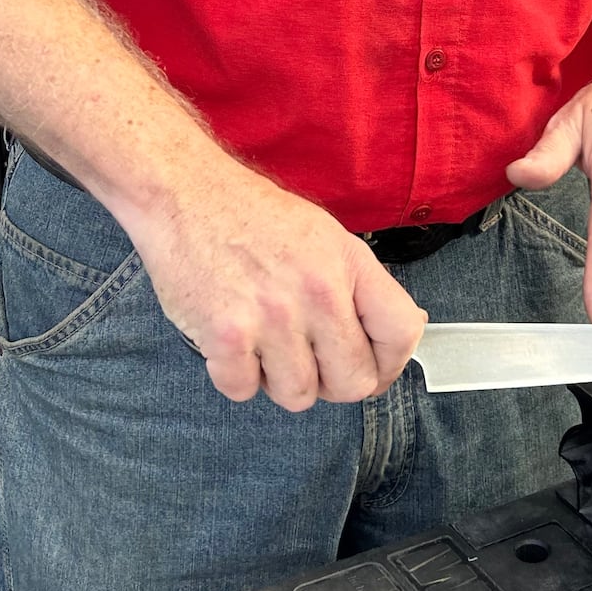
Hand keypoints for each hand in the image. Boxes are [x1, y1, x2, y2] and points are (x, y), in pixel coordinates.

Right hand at [119, 155, 427, 410]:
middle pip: (353, 382)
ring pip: (299, 396)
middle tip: (310, 361)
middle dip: (333, 382)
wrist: (187, 194)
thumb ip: (361, 285)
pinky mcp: (226, 336)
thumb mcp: (325, 236)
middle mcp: (317, 292)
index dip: (390, 364)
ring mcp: (272, 317)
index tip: (373, 368)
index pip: (400, 333)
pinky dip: (236, 376)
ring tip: (266, 343)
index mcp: (347, 263)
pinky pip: (244, 391)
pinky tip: (233, 342)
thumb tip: (404, 331)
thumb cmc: (252, 215)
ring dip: (281, 380)